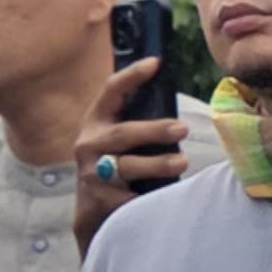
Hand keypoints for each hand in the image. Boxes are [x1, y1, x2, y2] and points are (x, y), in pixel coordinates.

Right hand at [72, 55, 188, 249]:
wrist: (93, 208)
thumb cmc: (118, 163)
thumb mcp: (120, 138)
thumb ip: (139, 121)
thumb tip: (180, 106)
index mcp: (97, 121)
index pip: (111, 91)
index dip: (132, 76)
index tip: (155, 63)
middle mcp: (89, 144)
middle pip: (122, 134)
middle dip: (153, 131)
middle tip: (182, 129)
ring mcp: (91, 172)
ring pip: (126, 166)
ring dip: (156, 164)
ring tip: (182, 162)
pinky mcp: (99, 198)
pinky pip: (128, 196)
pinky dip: (148, 195)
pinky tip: (165, 198)